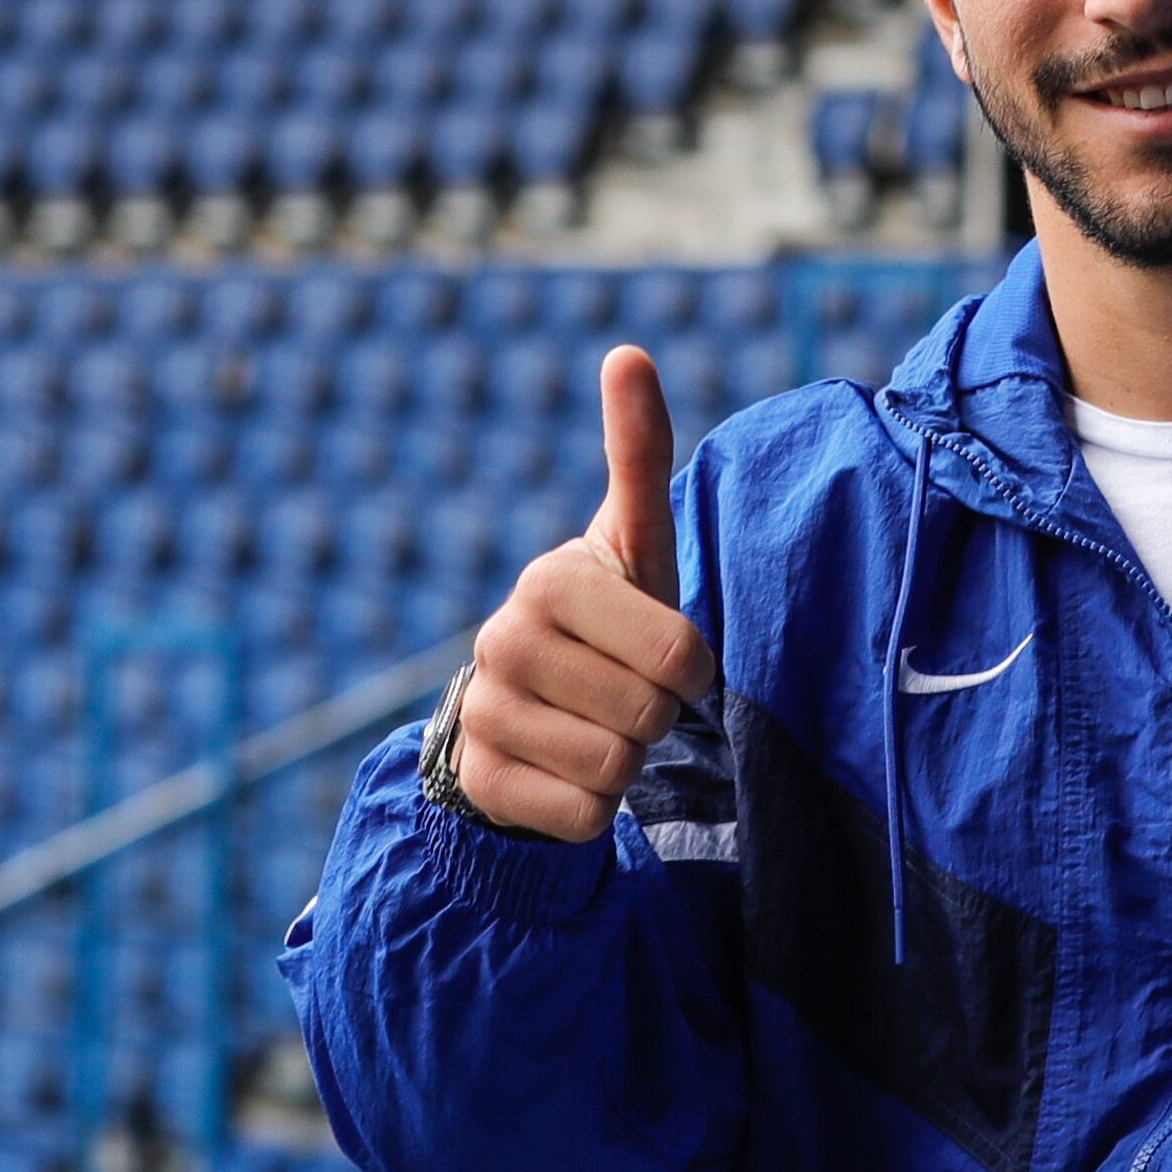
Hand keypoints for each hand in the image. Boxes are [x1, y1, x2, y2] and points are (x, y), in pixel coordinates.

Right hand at [445, 344, 719, 843]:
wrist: (528, 707)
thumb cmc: (605, 620)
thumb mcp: (631, 541)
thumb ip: (639, 454)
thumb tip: (628, 351)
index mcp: (551, 579)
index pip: (681, 656)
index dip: (692, 668)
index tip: (664, 654)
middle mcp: (502, 641)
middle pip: (650, 716)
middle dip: (658, 715)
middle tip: (628, 693)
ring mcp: (483, 713)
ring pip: (616, 770)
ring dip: (627, 762)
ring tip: (597, 727)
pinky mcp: (479, 783)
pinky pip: (583, 820)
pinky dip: (593, 809)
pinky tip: (567, 771)